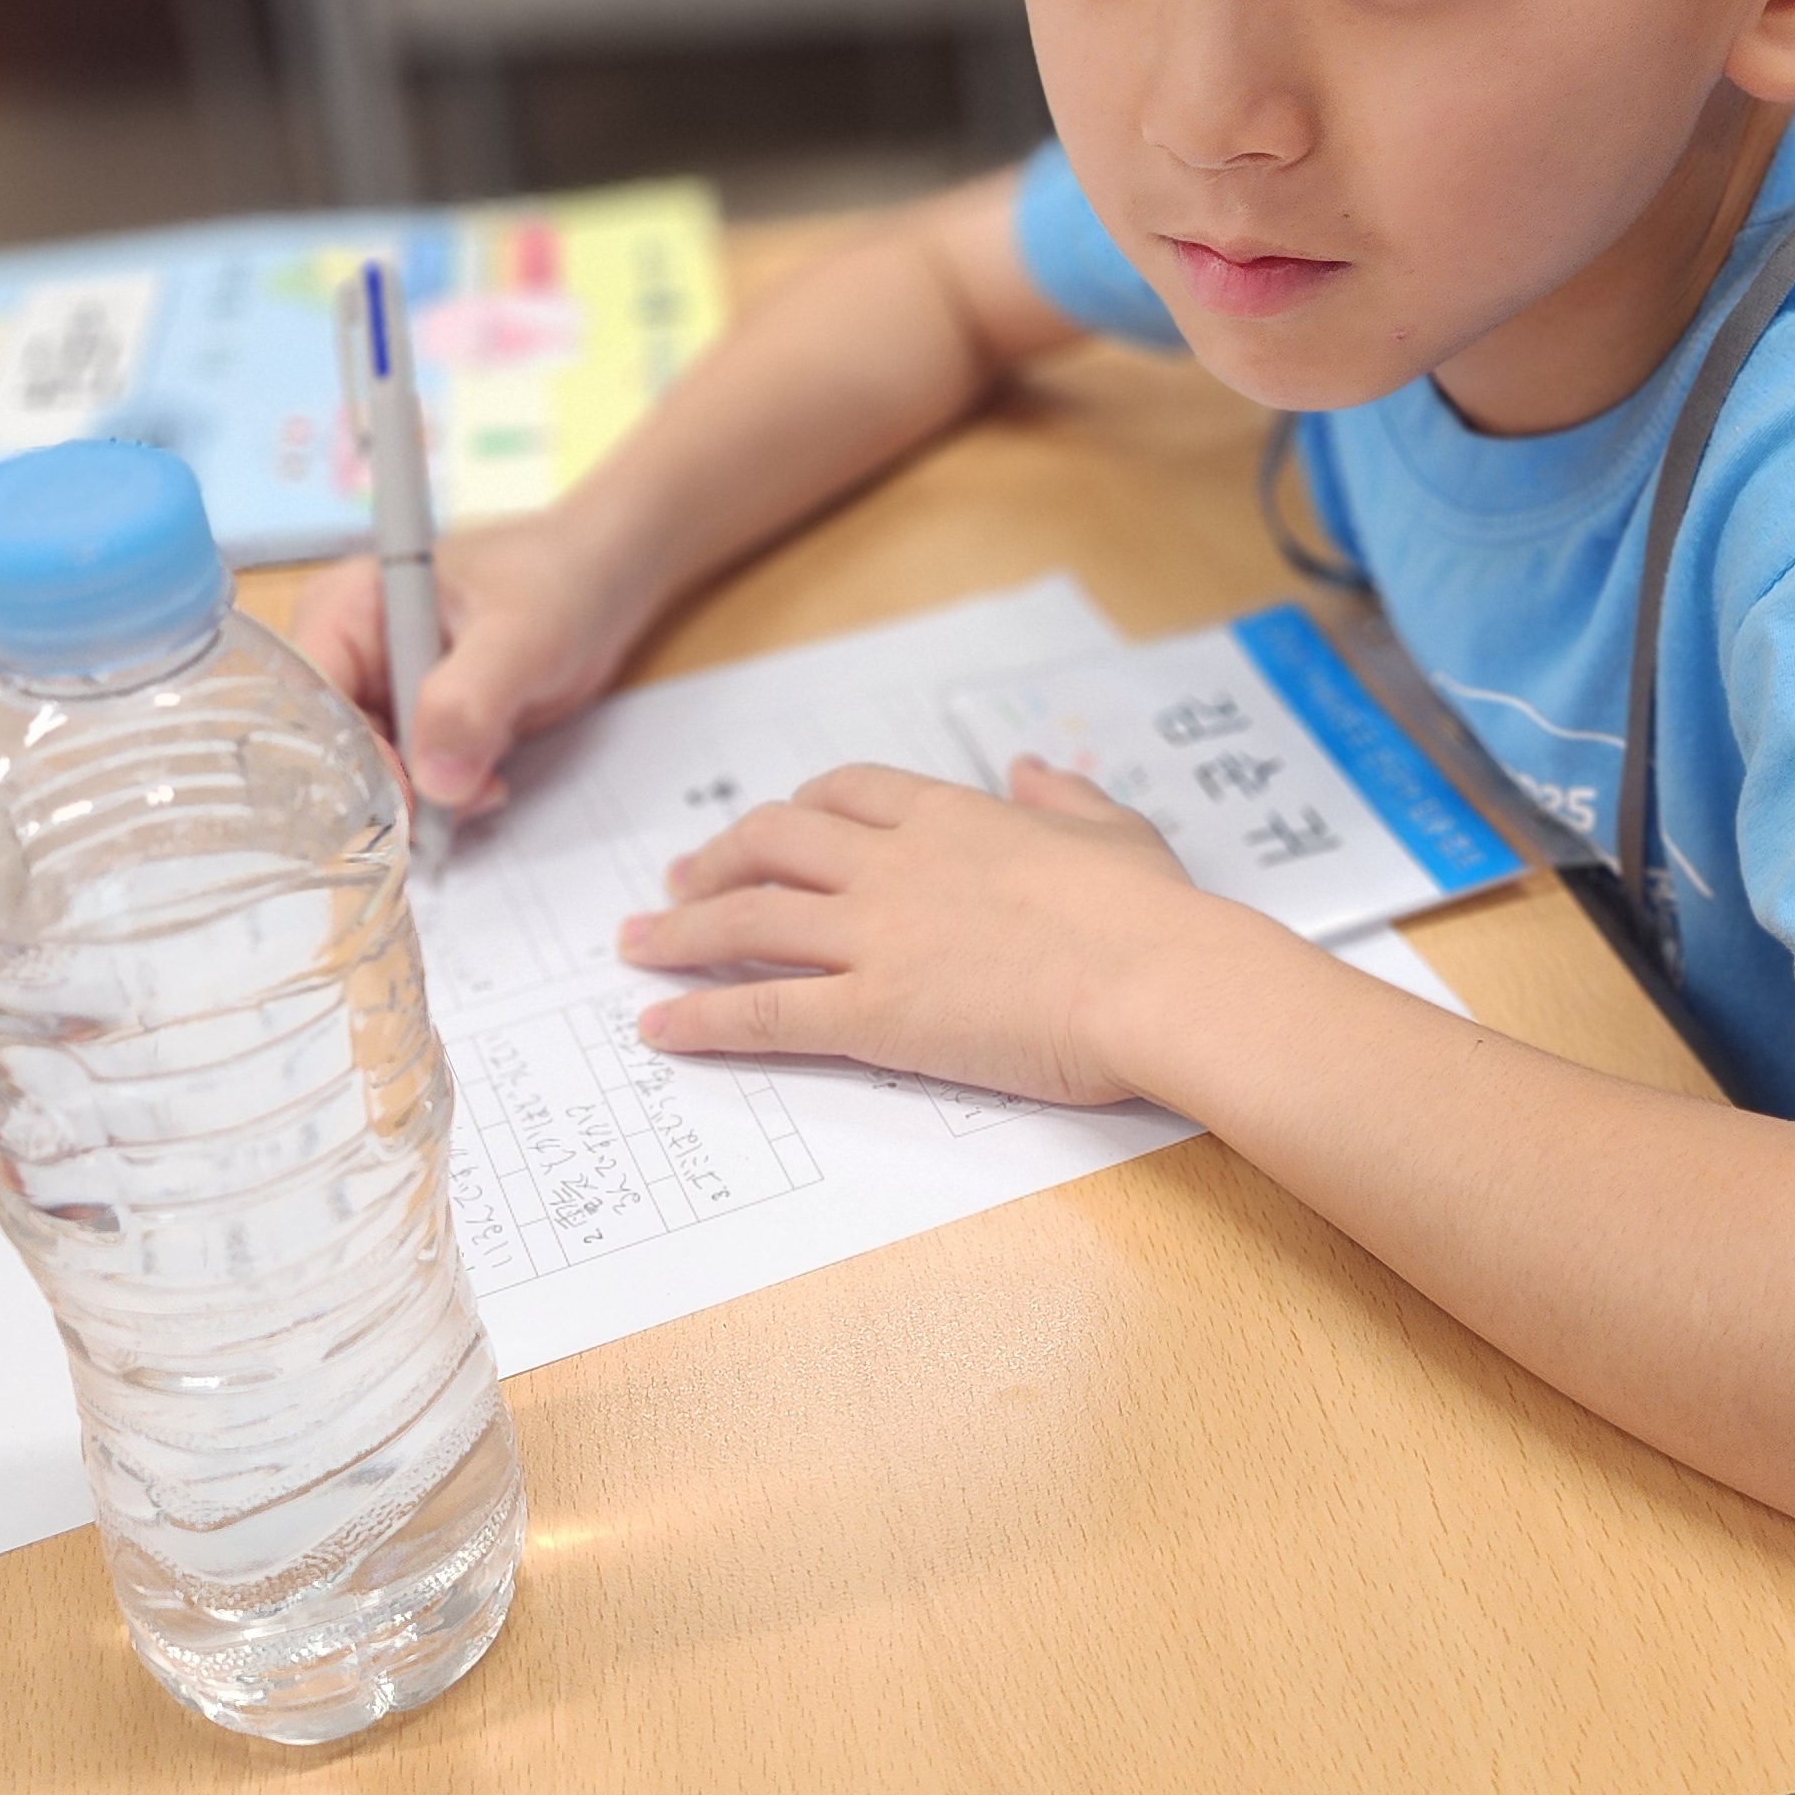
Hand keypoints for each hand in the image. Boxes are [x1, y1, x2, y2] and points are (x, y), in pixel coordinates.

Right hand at [290, 516, 652, 810]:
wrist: (598, 588)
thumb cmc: (555, 583)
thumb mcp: (519, 636)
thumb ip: (472, 700)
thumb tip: (435, 780)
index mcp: (344, 610)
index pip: (311, 702)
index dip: (347, 759)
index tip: (404, 803)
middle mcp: (347, 655)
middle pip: (328, 748)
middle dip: (387, 792)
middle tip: (448, 815)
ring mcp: (379, 694)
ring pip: (368, 776)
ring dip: (421, 803)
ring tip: (483, 790)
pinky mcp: (413, 726)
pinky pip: (407, 782)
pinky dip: (442, 798)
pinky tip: (485, 786)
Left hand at [615, 760, 1224, 1105]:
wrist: (1158, 979)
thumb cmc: (1152, 914)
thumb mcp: (1114, 829)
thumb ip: (1061, 796)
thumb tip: (1031, 768)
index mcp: (952, 817)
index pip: (844, 793)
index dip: (793, 810)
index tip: (768, 830)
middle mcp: (895, 865)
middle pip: (770, 843)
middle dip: (713, 860)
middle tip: (676, 883)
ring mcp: (876, 936)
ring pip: (746, 921)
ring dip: (679, 931)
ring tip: (636, 945)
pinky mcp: (873, 1013)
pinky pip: (763, 1012)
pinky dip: (701, 1017)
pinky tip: (659, 1026)